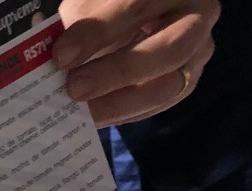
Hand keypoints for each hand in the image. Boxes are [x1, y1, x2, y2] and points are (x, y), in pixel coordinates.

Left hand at [55, 0, 219, 125]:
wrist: (136, 15)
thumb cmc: (107, 5)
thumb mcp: (94, 3)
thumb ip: (78, 23)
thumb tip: (52, 58)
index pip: (136, 5)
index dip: (97, 32)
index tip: (61, 55)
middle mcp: (197, 13)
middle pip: (168, 49)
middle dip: (117, 73)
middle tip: (74, 89)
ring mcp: (199, 50)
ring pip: (167, 85)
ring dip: (119, 103)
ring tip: (81, 112)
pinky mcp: (188, 79)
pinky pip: (159, 105)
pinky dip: (124, 113)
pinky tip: (94, 117)